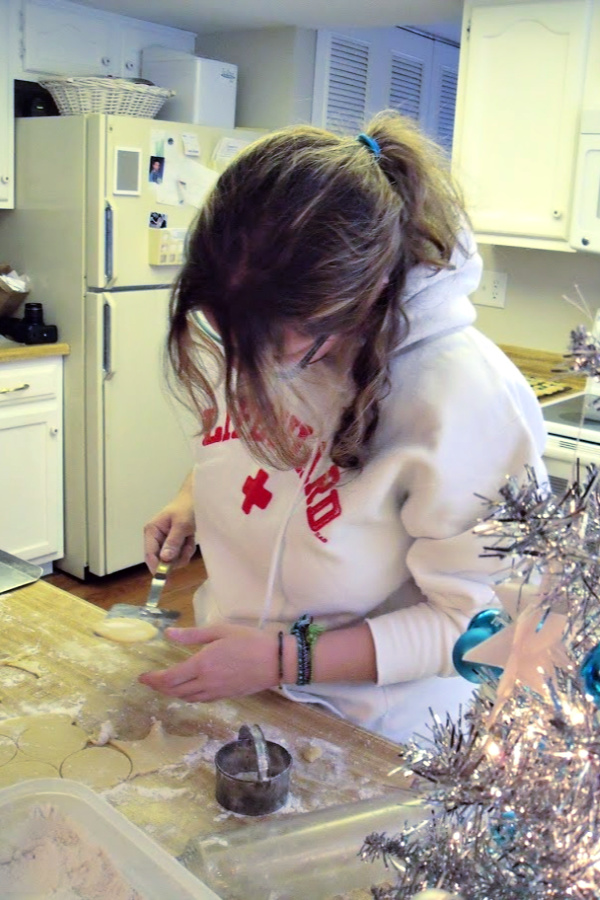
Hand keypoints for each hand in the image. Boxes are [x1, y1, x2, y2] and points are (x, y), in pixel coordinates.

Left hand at [138, 624, 279, 701]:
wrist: (276, 661)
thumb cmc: (250, 640)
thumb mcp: (220, 630)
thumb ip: (193, 634)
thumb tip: (168, 634)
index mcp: (202, 664)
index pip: (170, 678)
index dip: (153, 679)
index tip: (142, 677)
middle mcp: (206, 682)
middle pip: (175, 691)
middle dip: (159, 687)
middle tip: (150, 681)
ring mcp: (216, 692)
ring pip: (187, 698)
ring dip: (173, 693)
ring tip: (166, 685)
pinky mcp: (226, 696)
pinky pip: (201, 700)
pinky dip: (188, 696)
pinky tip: (189, 689)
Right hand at [144, 473, 195, 571]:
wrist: (198, 498)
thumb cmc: (187, 507)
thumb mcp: (181, 524)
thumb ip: (173, 542)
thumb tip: (164, 559)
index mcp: (152, 531)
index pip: (150, 555)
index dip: (157, 568)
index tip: (166, 578)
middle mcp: (155, 538)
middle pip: (161, 561)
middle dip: (176, 557)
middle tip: (186, 547)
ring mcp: (165, 542)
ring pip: (172, 560)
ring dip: (184, 553)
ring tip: (189, 539)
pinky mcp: (174, 544)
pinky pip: (180, 555)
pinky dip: (187, 550)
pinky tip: (190, 539)